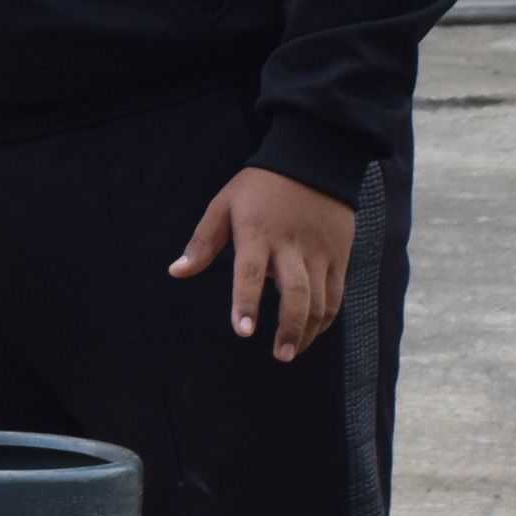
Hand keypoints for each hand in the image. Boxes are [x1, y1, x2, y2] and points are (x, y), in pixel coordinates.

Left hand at [170, 166, 356, 360]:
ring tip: (290, 352)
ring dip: (307, 331)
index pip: (250, 272)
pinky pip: (336, 295)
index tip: (243, 331)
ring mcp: (319, 252)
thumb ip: (203, 241)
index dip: (246, 302)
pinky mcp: (338, 256)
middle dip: (288, 328)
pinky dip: (325, 318)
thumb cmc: (260, 186)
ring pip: (319, 300)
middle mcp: (291, 246)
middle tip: (278, 355)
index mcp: (258, 233)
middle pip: (295, 293)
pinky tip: (311, 332)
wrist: (314, 160)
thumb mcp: (224, 203)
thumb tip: (176, 272)